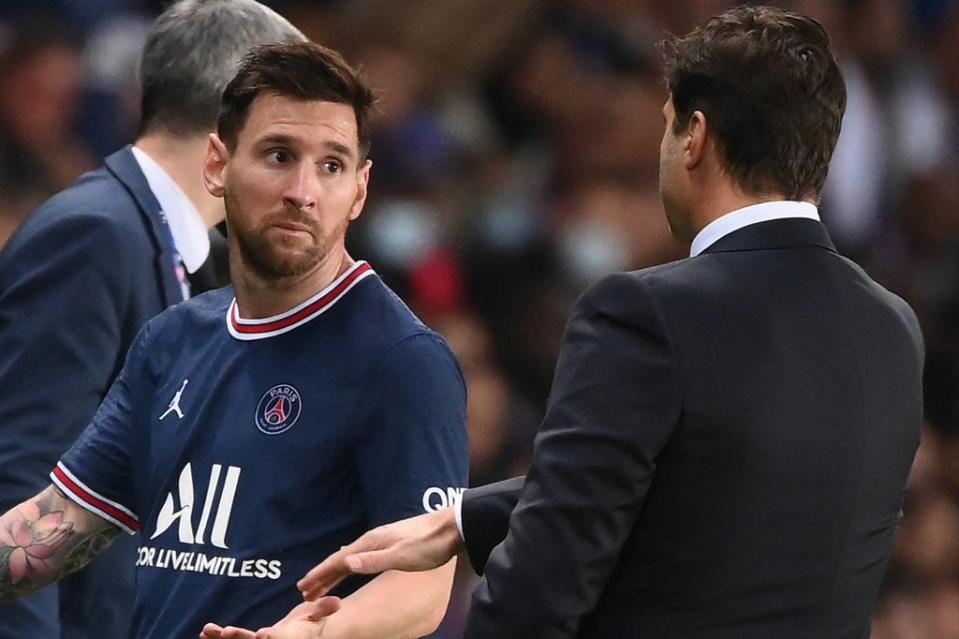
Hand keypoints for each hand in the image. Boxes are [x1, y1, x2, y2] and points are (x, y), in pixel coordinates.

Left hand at [200, 596, 341, 638]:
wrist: (299, 637)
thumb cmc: (307, 626)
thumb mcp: (316, 616)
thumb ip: (323, 609)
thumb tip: (338, 602)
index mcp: (286, 638)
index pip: (278, 638)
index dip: (271, 638)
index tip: (263, 634)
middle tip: (228, 632)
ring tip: (209, 631)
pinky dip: (218, 638)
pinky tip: (205, 632)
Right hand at [298, 508, 463, 599]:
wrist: (451, 528)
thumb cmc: (428, 544)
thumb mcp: (403, 556)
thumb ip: (375, 561)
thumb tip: (348, 564)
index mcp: (371, 543)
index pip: (339, 561)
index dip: (320, 574)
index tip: (303, 587)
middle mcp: (372, 539)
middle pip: (340, 559)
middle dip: (322, 575)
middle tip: (304, 591)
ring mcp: (381, 540)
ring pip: (350, 558)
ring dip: (334, 572)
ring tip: (320, 584)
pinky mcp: (390, 543)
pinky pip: (360, 556)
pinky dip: (348, 565)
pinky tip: (349, 565)